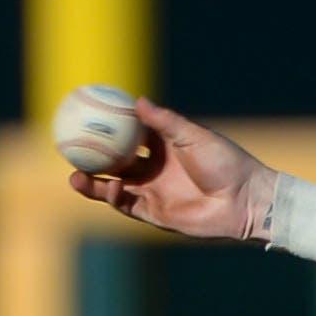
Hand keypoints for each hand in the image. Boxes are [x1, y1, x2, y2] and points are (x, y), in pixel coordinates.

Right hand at [69, 99, 274, 241]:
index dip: (108, 129)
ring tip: (74, 176)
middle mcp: (155, 170)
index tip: (86, 117)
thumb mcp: (193, 136)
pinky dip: (116, 198)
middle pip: (115, 163)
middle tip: (69, 149)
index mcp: (164, 147)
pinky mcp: (158, 215)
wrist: (246, 200)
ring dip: (95, 183)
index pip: (129, 136)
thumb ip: (164, 122)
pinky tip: (108, 186)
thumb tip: (137, 101)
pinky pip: (129, 207)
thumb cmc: (226, 162)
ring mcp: (155, 193)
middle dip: (92, 158)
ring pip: (116, 188)